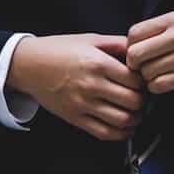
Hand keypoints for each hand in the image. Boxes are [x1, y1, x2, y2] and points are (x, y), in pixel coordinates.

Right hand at [6, 33, 146, 140]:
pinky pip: (104, 133)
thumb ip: (117, 43)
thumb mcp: (90, 39)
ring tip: (136, 113)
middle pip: (133, 101)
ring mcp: (83, 104)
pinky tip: (125, 128)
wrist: (28, 65)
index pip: (135, 80)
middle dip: (143, 101)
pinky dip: (121, 134)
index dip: (145, 82)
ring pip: (122, 120)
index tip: (144, 81)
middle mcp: (91, 85)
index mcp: (98, 63)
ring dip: (136, 119)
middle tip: (143, 98)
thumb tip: (139, 49)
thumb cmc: (59, 50)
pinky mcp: (75, 118)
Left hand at [126, 10, 173, 93]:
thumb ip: (165, 28)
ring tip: (158, 75)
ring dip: (148, 78)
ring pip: (147, 73)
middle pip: (135, 55)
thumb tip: (139, 43)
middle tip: (143, 67)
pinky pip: (162, 85)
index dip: (130, 46)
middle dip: (135, 65)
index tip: (139, 52)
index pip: (134, 34)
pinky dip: (158, 87)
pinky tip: (167, 82)